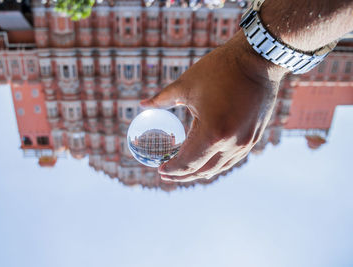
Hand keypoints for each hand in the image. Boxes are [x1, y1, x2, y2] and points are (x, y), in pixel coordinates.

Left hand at [140, 31, 286, 181]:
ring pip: (219, 168)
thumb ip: (162, 99)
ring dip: (199, 172)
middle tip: (168, 174)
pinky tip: (205, 160)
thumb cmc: (219, 69)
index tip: (160, 170)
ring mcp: (245, 142)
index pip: (187, 163)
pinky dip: (215, 164)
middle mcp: (230, 144)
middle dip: (182, 175)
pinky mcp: (253, 137)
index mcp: (212, 133)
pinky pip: (231, 159)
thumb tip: (143, 105)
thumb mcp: (186, 84)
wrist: (258, 60)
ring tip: (184, 171)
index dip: (172, 169)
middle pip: (202, 171)